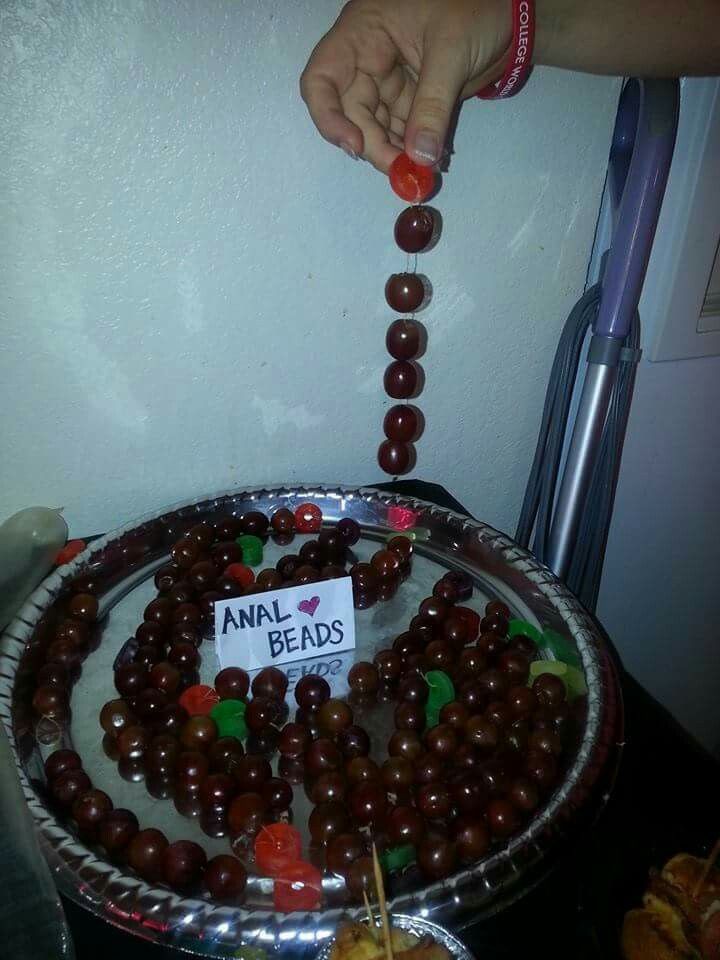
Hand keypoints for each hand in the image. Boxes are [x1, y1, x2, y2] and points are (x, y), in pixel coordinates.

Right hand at [300, 0, 511, 172]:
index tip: (354, 145)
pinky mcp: (409, 99)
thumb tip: (419, 158)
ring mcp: (388, 82)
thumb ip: (433, 108)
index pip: (322, 79)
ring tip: (421, 169)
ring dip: (393, 154)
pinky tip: (430, 161)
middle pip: (351, 114)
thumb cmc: (476, 9)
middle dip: (373, 146)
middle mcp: (367, 60)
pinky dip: (412, 150)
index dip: (328, 117)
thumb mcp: (451, 53)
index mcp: (363, 33)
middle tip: (402, 171)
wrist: (509, 15)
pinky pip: (401, 132)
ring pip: (376, 129)